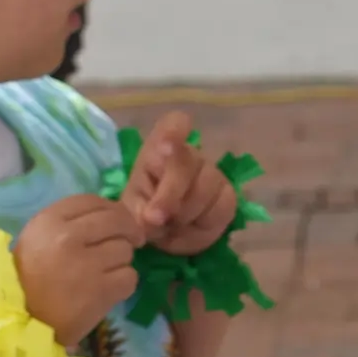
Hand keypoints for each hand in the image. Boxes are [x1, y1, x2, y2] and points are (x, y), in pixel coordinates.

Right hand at [13, 195, 144, 345]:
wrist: (20, 322)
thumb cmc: (31, 279)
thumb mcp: (39, 239)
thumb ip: (72, 222)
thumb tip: (115, 214)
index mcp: (48, 221)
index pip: (93, 201)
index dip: (112, 209)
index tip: (117, 221)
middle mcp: (66, 237)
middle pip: (117, 221)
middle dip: (128, 231)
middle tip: (131, 242)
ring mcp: (85, 264)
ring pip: (125, 250)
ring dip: (121, 262)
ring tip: (104, 273)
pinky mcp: (100, 290)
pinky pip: (130, 277)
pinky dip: (124, 284)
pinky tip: (108, 290)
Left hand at [118, 112, 237, 256]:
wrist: (163, 232)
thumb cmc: (142, 212)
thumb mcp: (129, 211)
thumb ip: (138, 212)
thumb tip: (153, 218)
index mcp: (158, 150)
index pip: (174, 124)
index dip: (173, 131)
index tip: (163, 146)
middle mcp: (190, 155)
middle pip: (186, 163)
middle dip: (170, 195)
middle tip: (155, 219)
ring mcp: (212, 174)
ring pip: (205, 189)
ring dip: (185, 215)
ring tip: (170, 229)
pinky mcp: (228, 196)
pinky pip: (221, 209)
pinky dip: (202, 228)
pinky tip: (189, 231)